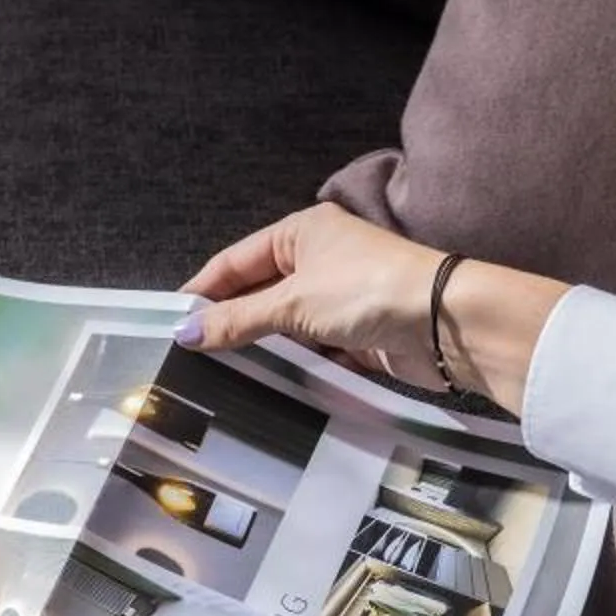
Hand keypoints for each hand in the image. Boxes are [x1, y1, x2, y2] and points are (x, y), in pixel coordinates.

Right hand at [179, 203, 563, 413]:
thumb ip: (237, 320)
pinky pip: (310, 349)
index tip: (170, 323)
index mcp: (300, 232)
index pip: (235, 261)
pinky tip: (263, 384)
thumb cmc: (367, 292)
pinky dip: (291, 364)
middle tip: (187, 356)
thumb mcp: (292, 303)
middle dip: (227, 322)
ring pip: (283, 324)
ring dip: (259, 346)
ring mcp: (337, 297)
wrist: (445, 322)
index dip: (202, 291)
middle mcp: (317, 259)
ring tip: (214, 375)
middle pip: (257, 293)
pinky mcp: (354, 333)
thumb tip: (185, 332)